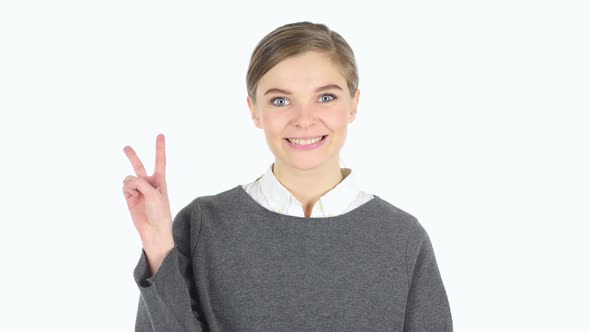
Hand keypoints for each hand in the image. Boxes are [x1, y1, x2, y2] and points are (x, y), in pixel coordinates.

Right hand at [122, 134, 173, 273]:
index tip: (160, 135)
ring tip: (138, 195)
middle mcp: (148, 183)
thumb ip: (141, 183)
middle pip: (139, 166)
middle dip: (132, 156)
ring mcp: (138, 189)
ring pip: (129, 178)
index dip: (160, 148)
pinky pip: (125, 186)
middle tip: (125, 147)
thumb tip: (127, 180)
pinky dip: (128, 190)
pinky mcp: (129, 196)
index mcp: (160, 180)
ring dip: (132, 184)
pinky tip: (132, 197)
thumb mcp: (154, 194)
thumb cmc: (159, 212)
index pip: (160, 161)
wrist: (153, 230)